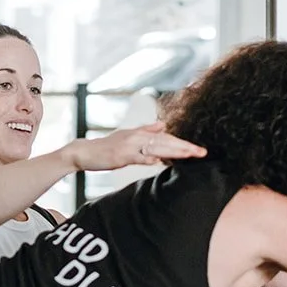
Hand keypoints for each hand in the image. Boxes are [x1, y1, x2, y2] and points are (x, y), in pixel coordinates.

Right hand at [66, 122, 205, 171]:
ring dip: (173, 151)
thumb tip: (163, 125)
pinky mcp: (121, 155)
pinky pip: (138, 157)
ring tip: (189, 154)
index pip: (167, 137)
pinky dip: (149, 158)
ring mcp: (129, 145)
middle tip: (202, 152)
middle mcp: (136, 136)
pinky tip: (160, 161)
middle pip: (166, 141)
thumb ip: (146, 130)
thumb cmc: (107, 147)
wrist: (84, 151)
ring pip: (156, 147)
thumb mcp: (128, 136)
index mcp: (140, 133)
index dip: (183, 143)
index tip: (199, 149)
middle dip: (185, 147)